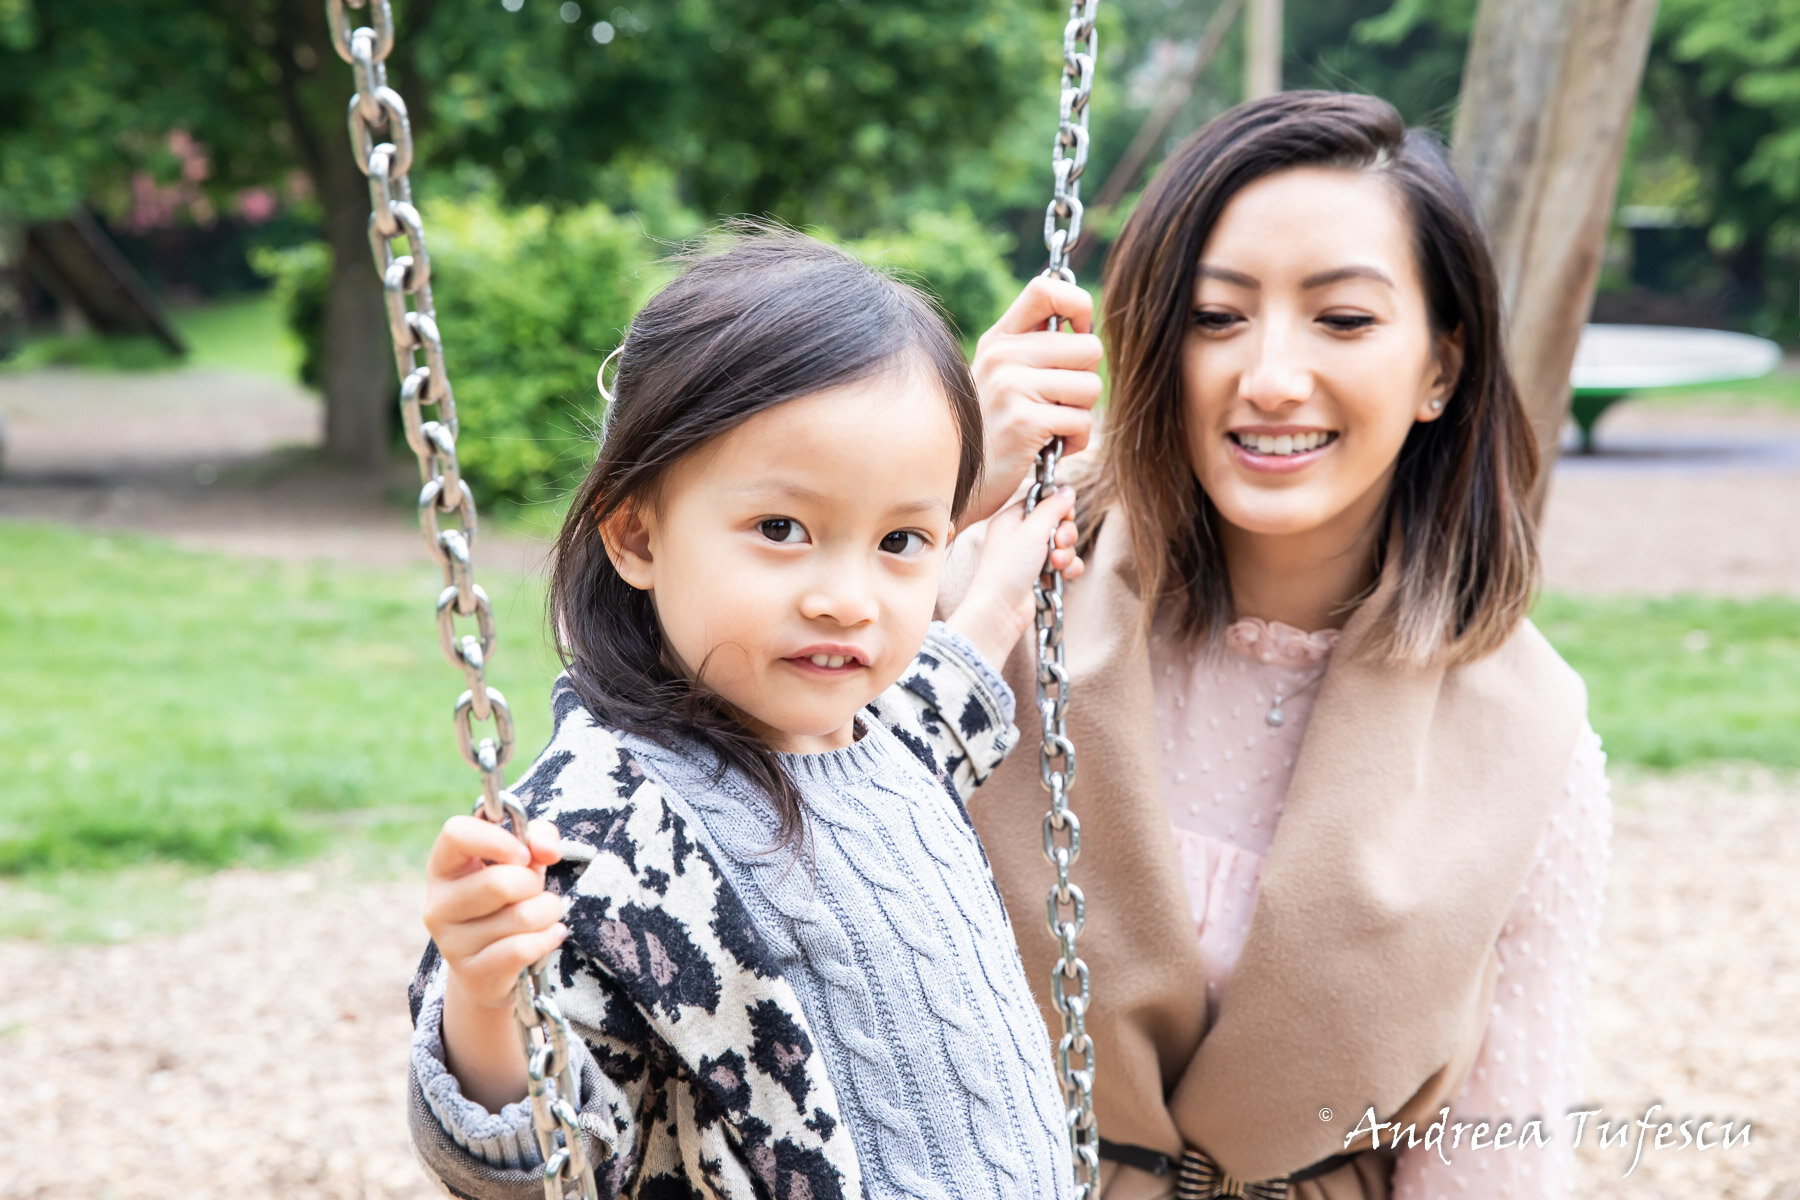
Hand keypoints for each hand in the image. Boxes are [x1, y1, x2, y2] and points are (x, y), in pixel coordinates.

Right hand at [423, 814, 565, 1109]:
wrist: (495, 978)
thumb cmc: (511, 906)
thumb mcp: (521, 869)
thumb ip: (535, 842)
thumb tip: (546, 842)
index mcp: (443, 867)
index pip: (455, 833)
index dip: (496, 837)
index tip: (522, 851)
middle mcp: (437, 907)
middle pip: (499, 881)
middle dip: (534, 884)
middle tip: (537, 892)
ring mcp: (452, 947)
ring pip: (519, 915)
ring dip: (547, 913)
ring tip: (545, 919)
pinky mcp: (475, 980)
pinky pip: (523, 951)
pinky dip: (547, 941)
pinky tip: (551, 939)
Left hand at [947, 485, 1083, 668]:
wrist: (1000, 611)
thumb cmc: (1007, 570)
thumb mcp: (1031, 531)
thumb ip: (1052, 508)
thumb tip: (1067, 489)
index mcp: (1011, 520)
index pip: (1041, 502)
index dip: (1057, 507)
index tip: (1064, 514)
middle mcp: (1020, 537)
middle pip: (1057, 523)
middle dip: (1065, 533)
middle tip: (1059, 543)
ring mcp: (1031, 557)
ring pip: (1064, 545)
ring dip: (1066, 553)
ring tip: (1056, 565)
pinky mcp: (1041, 576)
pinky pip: (1065, 564)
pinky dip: (1068, 569)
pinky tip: (1063, 575)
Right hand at [968, 277, 1102, 524]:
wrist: (959, 485)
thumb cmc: (990, 434)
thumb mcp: (1001, 380)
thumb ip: (1034, 350)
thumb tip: (1084, 328)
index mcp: (999, 339)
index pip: (1048, 288)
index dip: (1078, 305)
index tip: (1077, 335)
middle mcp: (1002, 355)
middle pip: (1089, 346)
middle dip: (1085, 380)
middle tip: (1057, 404)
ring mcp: (1011, 386)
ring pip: (1091, 386)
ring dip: (1080, 415)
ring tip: (1049, 428)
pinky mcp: (1024, 421)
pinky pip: (1082, 421)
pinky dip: (1075, 441)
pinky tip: (1047, 448)